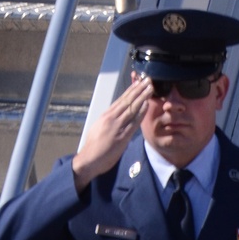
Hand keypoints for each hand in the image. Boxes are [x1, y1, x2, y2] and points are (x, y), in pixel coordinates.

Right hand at [71, 78, 152, 193]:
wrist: (89, 159)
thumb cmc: (93, 146)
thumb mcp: (99, 128)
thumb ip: (109, 121)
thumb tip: (116, 116)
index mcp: (106, 115)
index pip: (121, 99)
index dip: (131, 90)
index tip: (138, 82)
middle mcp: (112, 117)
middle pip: (127, 100)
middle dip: (138, 89)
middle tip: (147, 80)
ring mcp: (117, 126)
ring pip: (131, 108)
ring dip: (142, 97)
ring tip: (150, 88)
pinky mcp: (122, 137)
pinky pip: (133, 123)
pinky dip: (140, 113)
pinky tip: (146, 105)